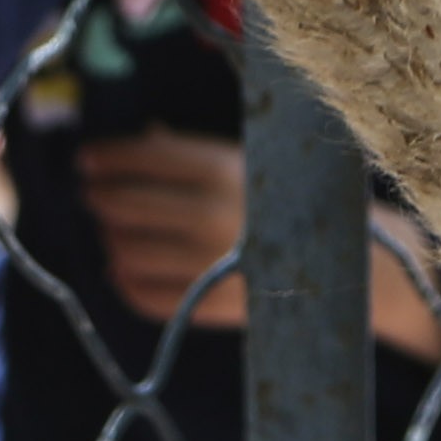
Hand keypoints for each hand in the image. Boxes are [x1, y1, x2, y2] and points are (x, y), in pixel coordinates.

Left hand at [72, 129, 440, 356]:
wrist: (356, 265)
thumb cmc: (294, 200)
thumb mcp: (248, 164)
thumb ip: (193, 153)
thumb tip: (143, 135)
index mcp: (223, 168)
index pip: (143, 157)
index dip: (107, 158)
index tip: (84, 160)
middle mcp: (213, 213)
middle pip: (127, 204)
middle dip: (101, 198)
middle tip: (88, 194)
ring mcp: (213, 262)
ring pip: (130, 251)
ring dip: (111, 240)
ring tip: (109, 232)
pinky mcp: (216, 306)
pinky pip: (149, 297)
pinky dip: (126, 283)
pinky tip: (122, 270)